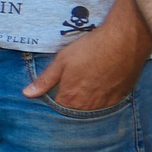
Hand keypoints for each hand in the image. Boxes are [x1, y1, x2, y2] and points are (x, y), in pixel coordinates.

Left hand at [23, 17, 151, 113]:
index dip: (55, 98)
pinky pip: (107, 104)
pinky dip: (103, 97)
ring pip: (91, 108)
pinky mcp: (120, 97)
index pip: (57, 108)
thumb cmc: (90, 49)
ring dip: (87, 100)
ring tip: (88, 81)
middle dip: (71, 100)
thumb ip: (45, 80)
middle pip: (74, 110)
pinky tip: (102, 83)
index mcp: (70, 98)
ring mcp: (106, 103)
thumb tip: (27, 94)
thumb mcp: (62, 61)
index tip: (58, 88)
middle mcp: (88, 106)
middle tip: (75, 82)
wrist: (124, 41)